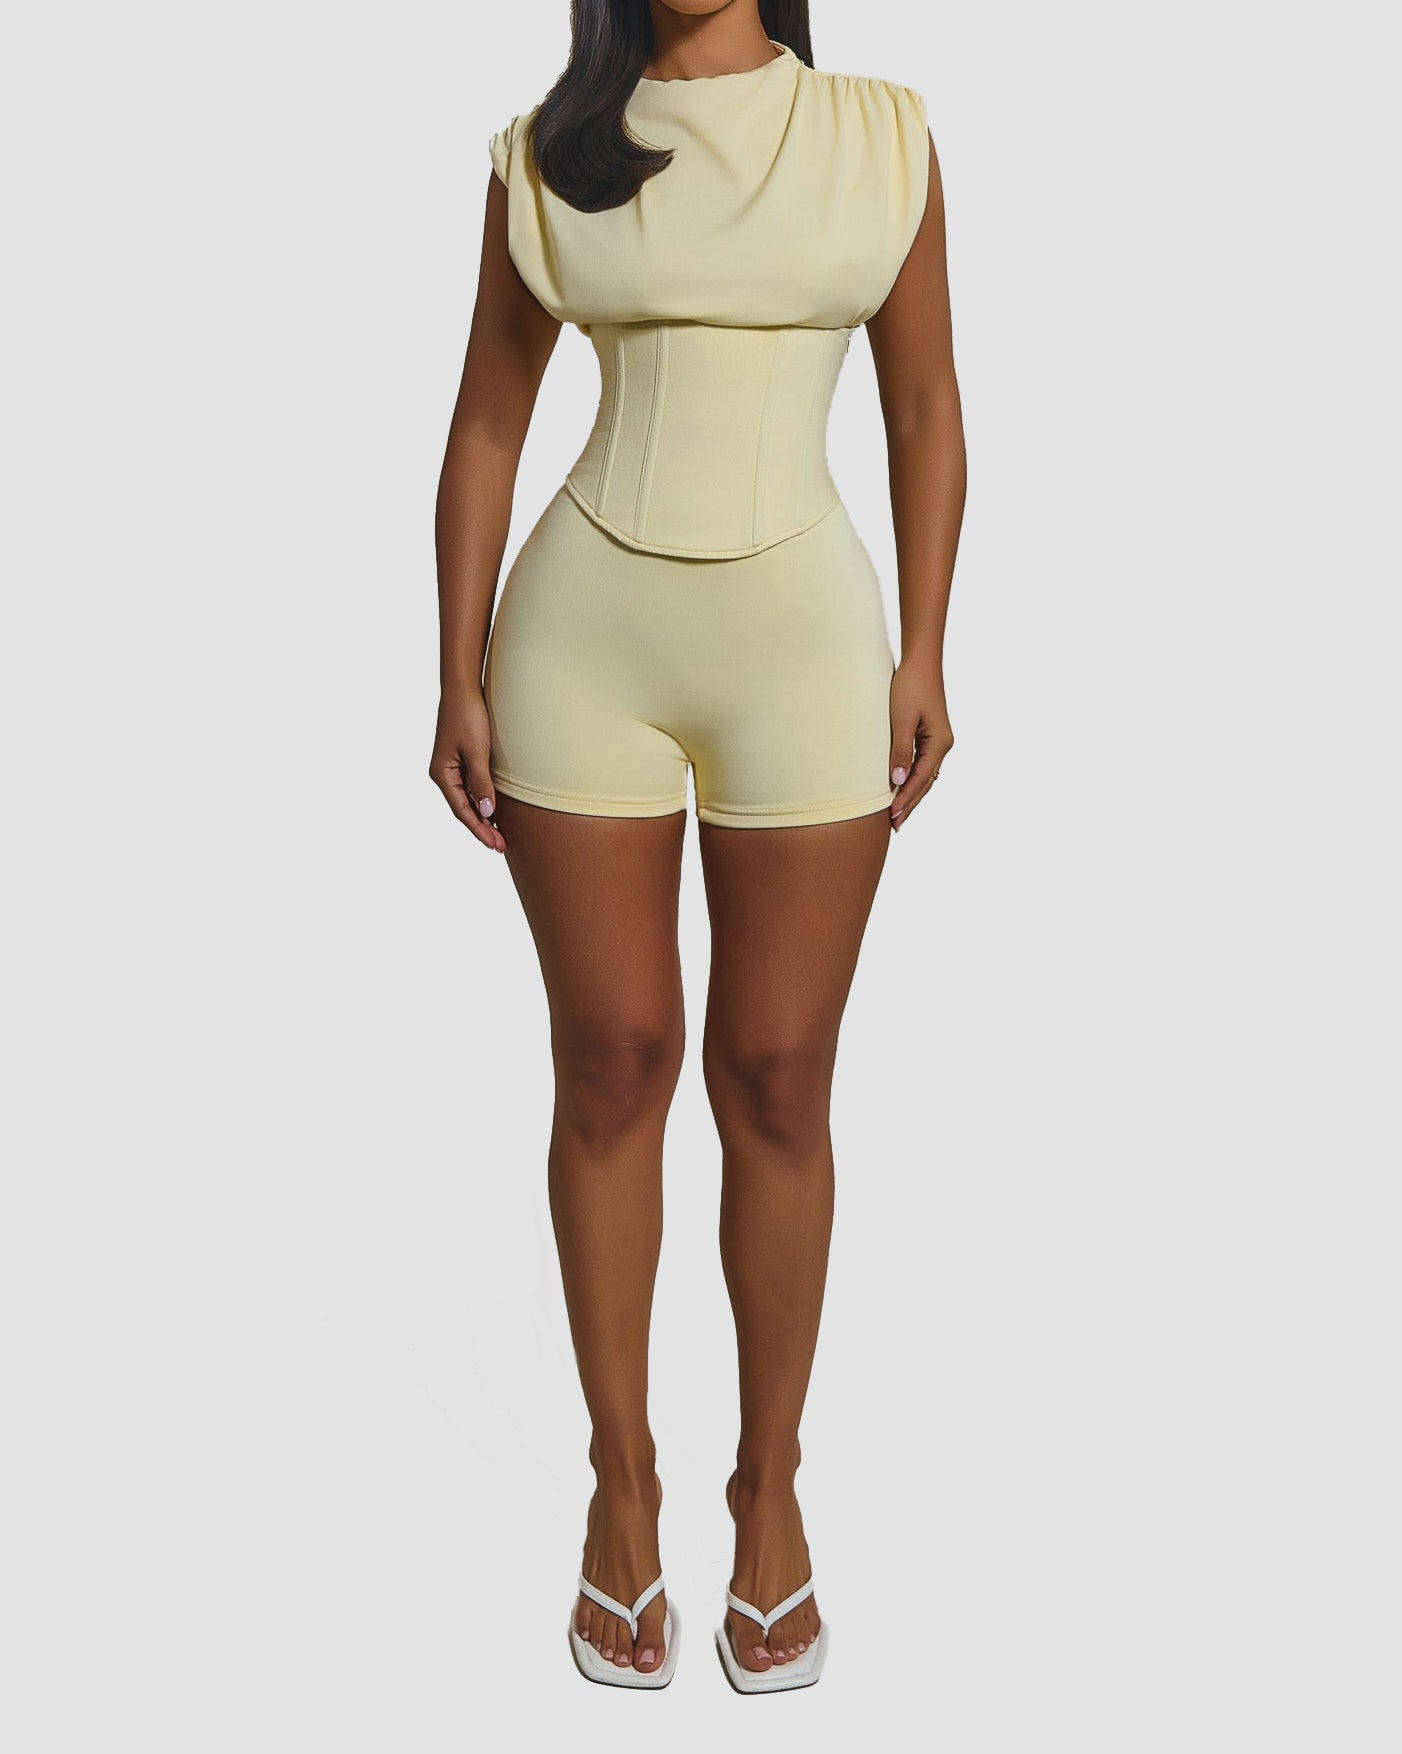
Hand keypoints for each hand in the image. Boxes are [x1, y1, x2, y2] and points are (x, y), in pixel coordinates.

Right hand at [429, 688, 506, 852]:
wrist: (463, 689)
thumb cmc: (467, 716)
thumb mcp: (477, 753)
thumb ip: (481, 784)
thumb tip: (486, 813)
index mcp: (442, 774)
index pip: (461, 811)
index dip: (479, 829)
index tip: (494, 844)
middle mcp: (444, 774)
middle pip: (464, 809)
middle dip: (482, 828)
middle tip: (501, 846)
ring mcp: (452, 767)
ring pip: (468, 800)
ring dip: (483, 817)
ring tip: (499, 834)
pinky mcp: (461, 759)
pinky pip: (471, 787)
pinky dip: (482, 801)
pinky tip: (494, 810)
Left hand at [888, 661, 952, 831]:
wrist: (920, 661)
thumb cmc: (910, 686)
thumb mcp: (901, 719)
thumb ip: (900, 750)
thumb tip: (897, 781)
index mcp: (939, 743)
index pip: (921, 779)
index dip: (906, 799)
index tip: (893, 817)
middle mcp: (942, 744)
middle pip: (926, 782)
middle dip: (910, 803)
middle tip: (895, 825)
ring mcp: (937, 740)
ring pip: (924, 775)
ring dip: (912, 794)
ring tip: (898, 813)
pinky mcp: (929, 734)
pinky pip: (922, 763)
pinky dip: (912, 778)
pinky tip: (903, 787)